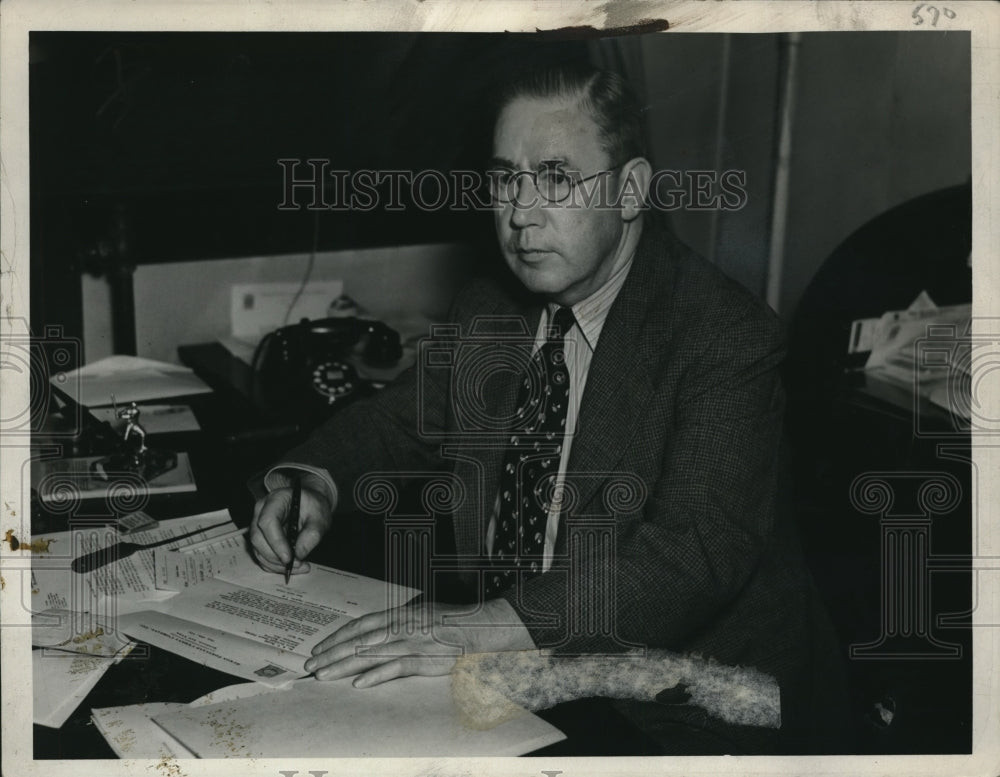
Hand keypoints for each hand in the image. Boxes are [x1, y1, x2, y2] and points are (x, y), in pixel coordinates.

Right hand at [249, 482, 331, 573]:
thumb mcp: (320, 517)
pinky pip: (262, 557)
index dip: (276, 541)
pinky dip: (276, 566)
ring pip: (258, 551)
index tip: (289, 557)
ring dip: (277, 564)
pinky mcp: (261, 539)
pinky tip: (294, 566)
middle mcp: (261, 512)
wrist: (310, 505)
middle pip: (258, 538)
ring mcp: (258, 526)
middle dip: (276, 557)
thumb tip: (298, 554)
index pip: (268, 521)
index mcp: (276, 500)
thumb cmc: (314, 507)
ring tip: (300, 566)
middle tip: (297, 563)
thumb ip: (312, 534)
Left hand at [305, 599, 534, 686]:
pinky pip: (394, 668)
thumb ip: (397, 620)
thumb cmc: (449, 620)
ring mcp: (410, 642)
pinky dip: (375, 675)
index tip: (320, 646)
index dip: (337, 636)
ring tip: (323, 675)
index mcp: (398, 614)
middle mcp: (399, 626)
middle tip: (311, 664)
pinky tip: (358, 683)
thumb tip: (375, 629)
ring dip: (343, 665)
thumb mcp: (419, 612)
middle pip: (358, 640)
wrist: (476, 628)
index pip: (360, 624)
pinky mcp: (422, 660)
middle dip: (331, 652)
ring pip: (369, 654)